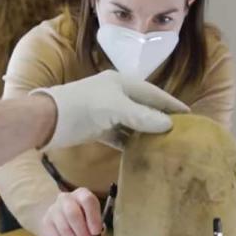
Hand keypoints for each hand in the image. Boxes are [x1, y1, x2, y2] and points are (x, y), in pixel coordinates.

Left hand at [32, 70, 189, 149]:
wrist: (46, 120)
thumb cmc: (81, 108)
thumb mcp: (115, 109)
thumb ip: (142, 116)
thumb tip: (168, 124)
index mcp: (121, 83)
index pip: (153, 93)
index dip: (171, 103)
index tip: (190, 114)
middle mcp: (115, 95)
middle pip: (144, 107)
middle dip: (161, 118)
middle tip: (181, 132)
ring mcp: (105, 112)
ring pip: (133, 123)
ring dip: (146, 132)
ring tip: (165, 144)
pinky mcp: (97, 128)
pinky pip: (120, 135)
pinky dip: (131, 143)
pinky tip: (142, 152)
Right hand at [39, 189, 101, 235]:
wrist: (58, 214)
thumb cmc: (83, 218)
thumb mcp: (93, 219)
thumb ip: (98, 229)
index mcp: (81, 195)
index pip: (87, 200)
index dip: (93, 216)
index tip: (97, 232)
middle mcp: (66, 200)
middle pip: (73, 215)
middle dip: (83, 235)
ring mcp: (53, 212)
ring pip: (64, 231)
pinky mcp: (46, 225)